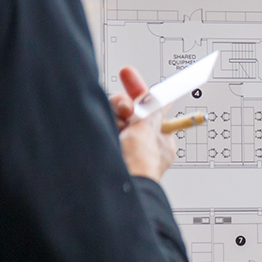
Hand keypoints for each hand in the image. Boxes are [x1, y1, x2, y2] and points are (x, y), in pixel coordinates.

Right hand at [111, 66, 173, 182]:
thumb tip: (159, 97)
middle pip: (129, 111)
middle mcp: (140, 144)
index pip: (151, 109)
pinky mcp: (104, 147)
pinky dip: (102, 122)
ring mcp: (121, 146)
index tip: (128, 74)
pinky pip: (101, 124)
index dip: (140, 92)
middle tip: (124, 109)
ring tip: (117, 125)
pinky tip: (104, 127)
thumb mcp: (148, 129)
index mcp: (160, 141)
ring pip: (113, 117)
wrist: (116, 187)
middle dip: (123, 105)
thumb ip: (151, 109)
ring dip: (114, 114)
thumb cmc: (139, 166)